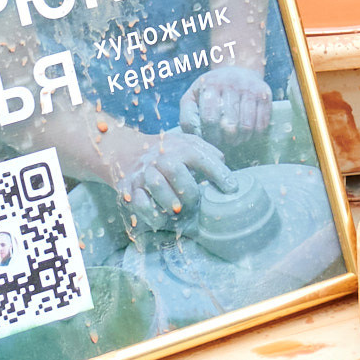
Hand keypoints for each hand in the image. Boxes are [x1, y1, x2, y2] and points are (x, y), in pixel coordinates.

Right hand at [112, 126, 236, 231]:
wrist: (127, 153)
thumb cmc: (166, 152)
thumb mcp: (186, 143)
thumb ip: (206, 151)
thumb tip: (223, 161)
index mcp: (178, 147)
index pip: (201, 157)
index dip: (218, 173)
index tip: (232, 188)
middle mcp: (160, 158)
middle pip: (175, 170)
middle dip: (189, 191)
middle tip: (194, 203)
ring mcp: (143, 173)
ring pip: (156, 186)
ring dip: (170, 203)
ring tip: (177, 210)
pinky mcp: (128, 188)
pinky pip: (139, 202)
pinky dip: (151, 211)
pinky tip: (159, 215)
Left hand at [180, 63, 273, 146]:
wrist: (237, 68)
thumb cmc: (211, 90)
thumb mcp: (193, 96)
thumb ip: (188, 116)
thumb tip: (194, 137)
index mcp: (210, 84)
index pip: (209, 119)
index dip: (210, 136)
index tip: (212, 142)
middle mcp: (230, 83)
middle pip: (229, 124)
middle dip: (226, 140)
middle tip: (225, 142)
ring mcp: (249, 87)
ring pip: (246, 126)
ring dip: (240, 139)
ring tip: (236, 139)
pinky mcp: (264, 93)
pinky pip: (262, 123)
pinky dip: (255, 134)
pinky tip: (248, 132)